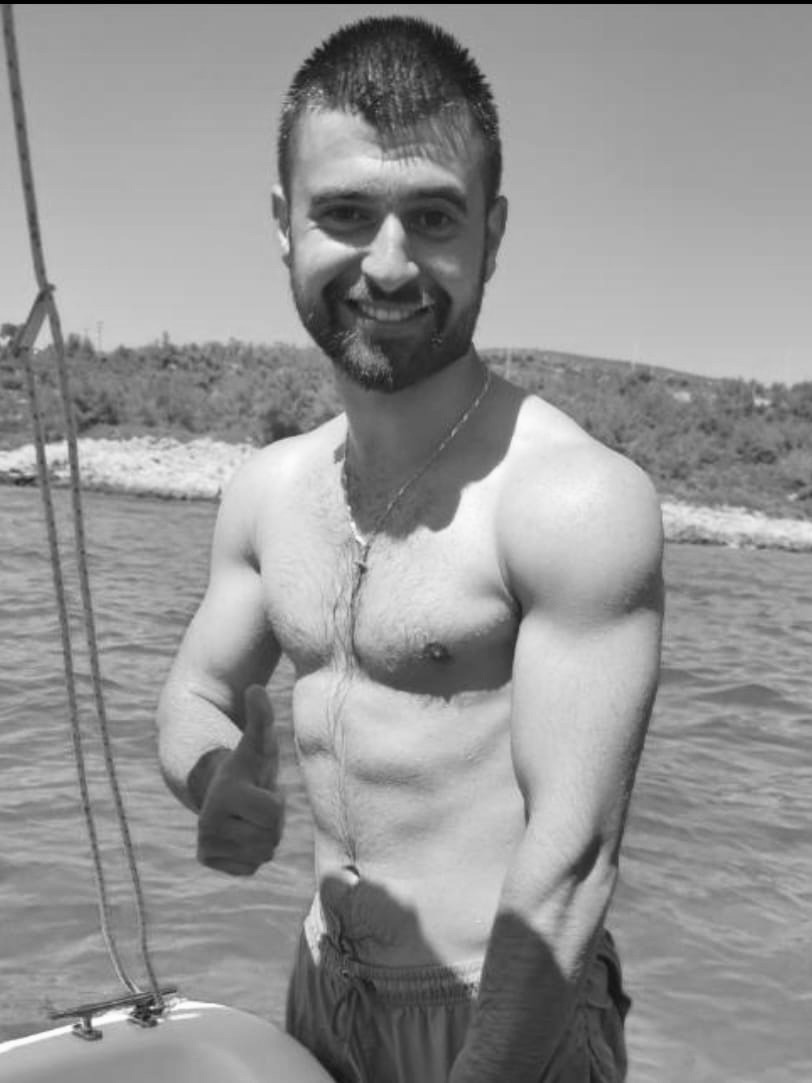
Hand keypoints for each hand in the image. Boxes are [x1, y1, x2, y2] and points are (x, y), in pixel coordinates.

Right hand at [197, 685, 284, 875]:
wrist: (217, 785)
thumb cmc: (246, 764)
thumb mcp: (258, 741)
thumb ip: (261, 716)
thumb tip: (256, 687)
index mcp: (226, 795)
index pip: (273, 816)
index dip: (275, 802)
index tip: (259, 789)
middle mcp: (210, 823)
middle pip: (270, 839)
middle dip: (270, 821)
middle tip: (255, 804)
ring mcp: (206, 843)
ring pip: (262, 855)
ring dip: (262, 837)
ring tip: (248, 816)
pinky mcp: (208, 860)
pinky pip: (249, 869)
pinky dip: (250, 854)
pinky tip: (239, 832)